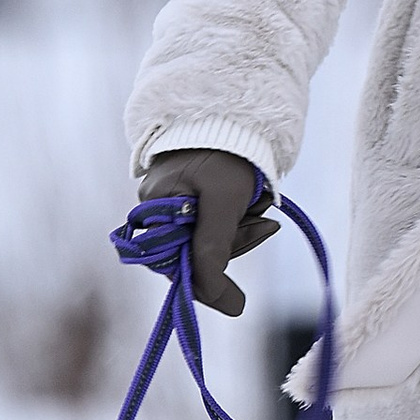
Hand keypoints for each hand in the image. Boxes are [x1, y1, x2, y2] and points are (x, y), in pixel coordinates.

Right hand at [137, 149, 277, 316]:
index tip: (236, 298)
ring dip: (239, 228)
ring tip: (261, 203)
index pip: (174, 263)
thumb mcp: (222, 203)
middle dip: (233, 242)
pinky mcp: (192, 194)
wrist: (234, 114)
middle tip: (266, 224)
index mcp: (153, 208)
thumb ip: (215, 250)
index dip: (206, 279)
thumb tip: (225, 305)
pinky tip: (254, 202)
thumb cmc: (225, 154)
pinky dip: (237, 217)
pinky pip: (214, 221)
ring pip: (208, 237)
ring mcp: (173, 201)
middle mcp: (156, 208)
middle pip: (193, 251)